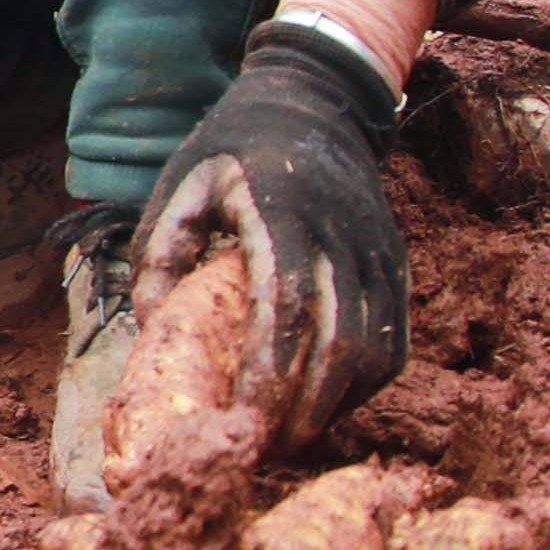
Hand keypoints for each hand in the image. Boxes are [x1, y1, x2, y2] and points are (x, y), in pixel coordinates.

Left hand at [133, 22, 408, 448]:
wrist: (318, 99)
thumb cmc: (234, 147)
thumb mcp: (180, 181)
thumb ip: (160, 254)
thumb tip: (151, 337)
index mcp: (283, 211)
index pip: (286, 307)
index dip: (268, 373)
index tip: (241, 421)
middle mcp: (342, 234)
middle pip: (341, 342)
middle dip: (305, 409)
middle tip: (265, 450)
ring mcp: (379, 252)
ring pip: (375, 350)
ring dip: (337, 405)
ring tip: (292, 439)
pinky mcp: (398, 266)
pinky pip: (394, 342)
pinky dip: (364, 385)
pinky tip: (327, 407)